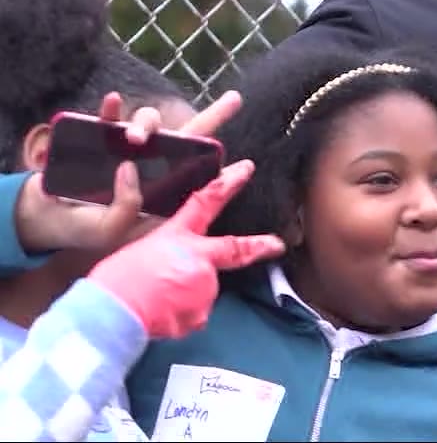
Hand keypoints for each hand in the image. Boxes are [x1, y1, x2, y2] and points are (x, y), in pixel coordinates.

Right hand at [13, 91, 241, 253]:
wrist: (48, 220)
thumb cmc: (87, 228)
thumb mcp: (111, 230)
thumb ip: (126, 208)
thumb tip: (131, 168)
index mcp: (160, 187)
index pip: (196, 171)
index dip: (220, 163)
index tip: (247, 162)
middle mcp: (151, 163)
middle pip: (187, 136)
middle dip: (215, 115)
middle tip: (236, 100)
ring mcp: (126, 150)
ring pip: (149, 123)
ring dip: (146, 124)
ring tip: (134, 139)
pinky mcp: (98, 141)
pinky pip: (109, 118)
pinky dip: (110, 108)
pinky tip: (110, 101)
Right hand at [87, 159, 282, 338]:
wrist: (110, 315)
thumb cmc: (115, 281)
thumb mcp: (139, 251)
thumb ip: (170, 255)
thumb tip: (175, 267)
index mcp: (177, 236)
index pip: (206, 202)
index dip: (228, 184)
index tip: (247, 168)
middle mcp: (198, 258)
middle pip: (233, 249)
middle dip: (260, 245)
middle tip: (277, 244)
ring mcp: (204, 285)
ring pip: (204, 289)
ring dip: (187, 295)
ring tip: (157, 300)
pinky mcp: (202, 312)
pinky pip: (195, 313)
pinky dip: (181, 316)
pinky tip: (160, 315)